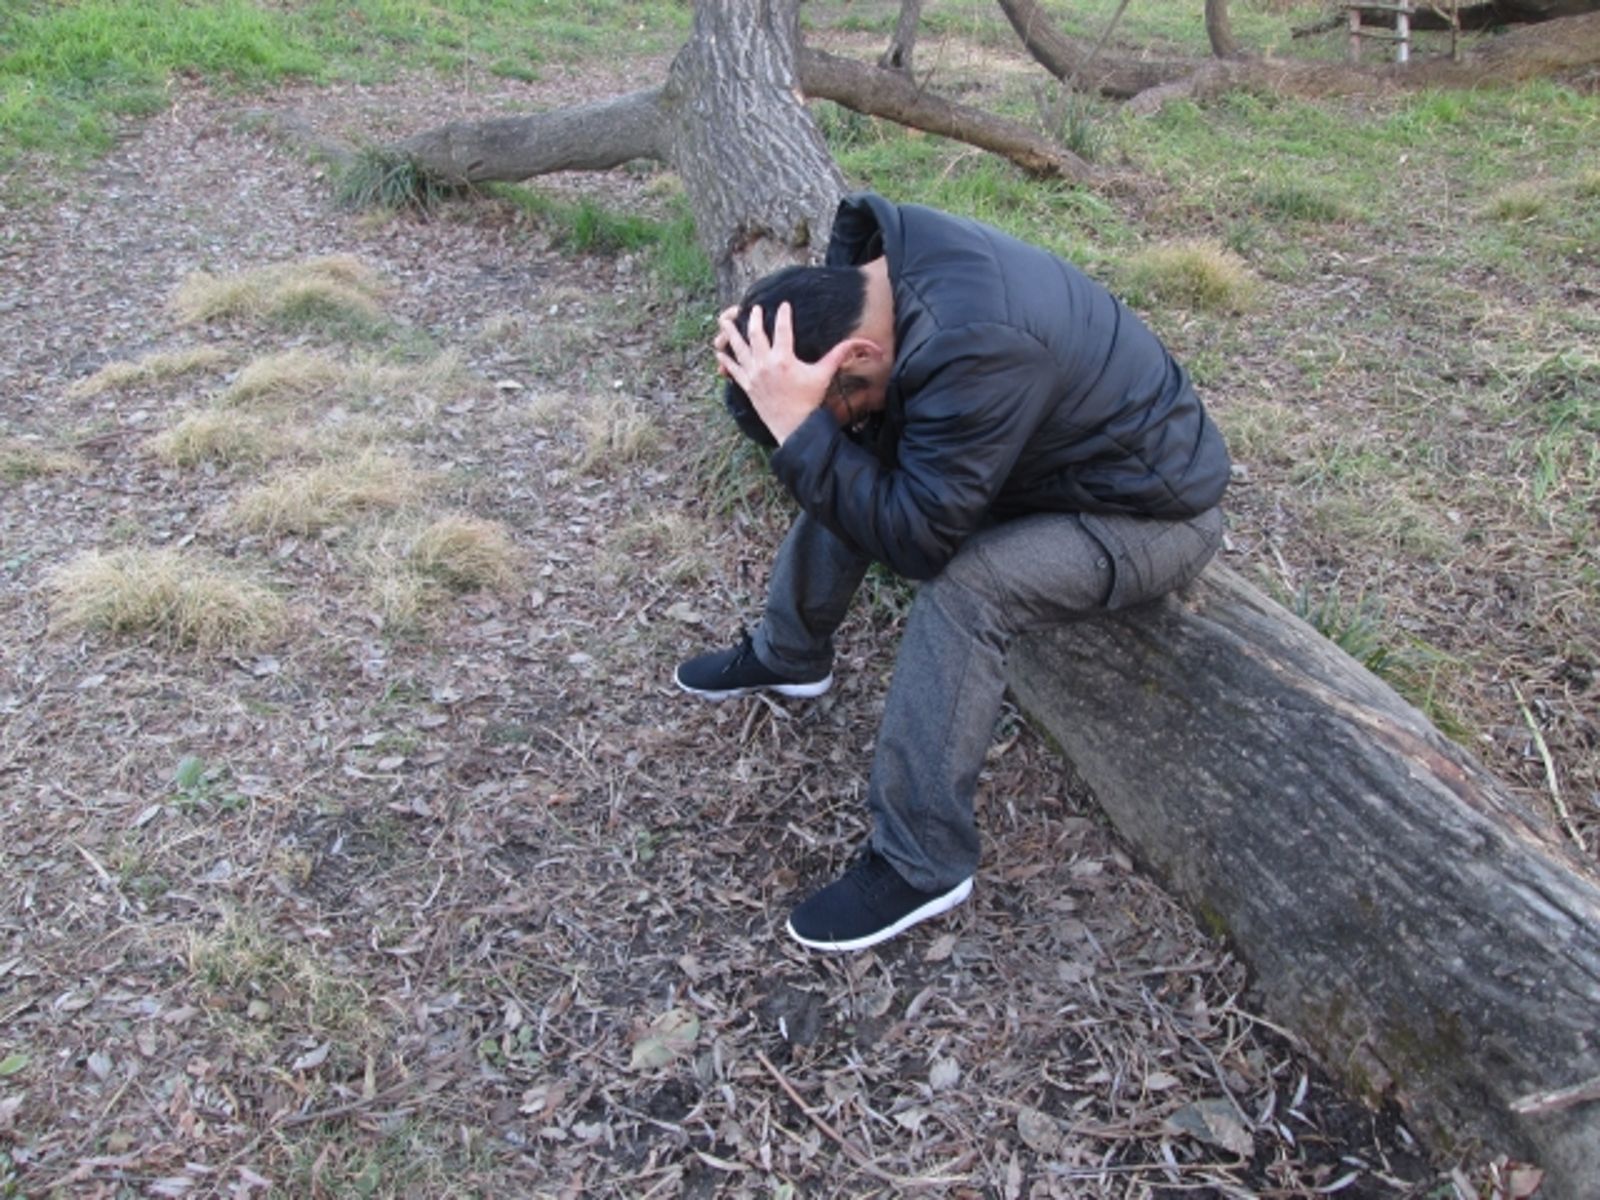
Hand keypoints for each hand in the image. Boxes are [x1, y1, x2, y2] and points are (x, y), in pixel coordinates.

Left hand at [715, 302, 868, 444]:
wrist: (794, 427)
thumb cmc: (810, 401)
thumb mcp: (824, 375)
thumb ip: (838, 355)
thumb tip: (861, 343)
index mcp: (784, 359)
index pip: (782, 329)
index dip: (783, 314)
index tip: (784, 304)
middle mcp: (765, 364)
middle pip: (755, 333)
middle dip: (753, 318)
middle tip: (753, 308)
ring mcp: (754, 375)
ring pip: (738, 348)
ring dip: (730, 332)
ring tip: (724, 318)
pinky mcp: (747, 386)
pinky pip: (732, 369)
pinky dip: (725, 359)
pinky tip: (719, 350)